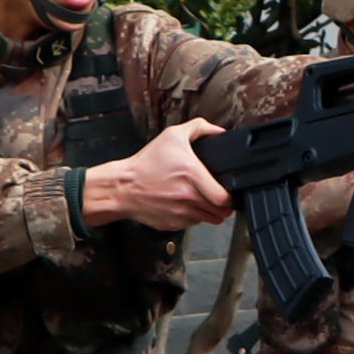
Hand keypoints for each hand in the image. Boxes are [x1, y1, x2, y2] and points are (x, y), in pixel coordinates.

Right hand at [82, 120, 232, 228]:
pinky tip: (186, 204)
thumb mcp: (172, 136)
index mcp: (191, 175)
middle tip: (218, 196)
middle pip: (222, 211)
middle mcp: (188, 197)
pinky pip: (194, 224)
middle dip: (224, 204)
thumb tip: (218, 131)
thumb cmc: (146, 164)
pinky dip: (195, 216)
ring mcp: (181, 213)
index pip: (224, 198)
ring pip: (210, 219)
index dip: (230, 196)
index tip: (227, 190)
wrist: (123, 186)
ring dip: (211, 211)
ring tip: (203, 199)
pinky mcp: (174, 224)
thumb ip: (199, 128)